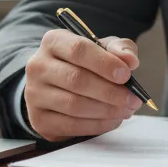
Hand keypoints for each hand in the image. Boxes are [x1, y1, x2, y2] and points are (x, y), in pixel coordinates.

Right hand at [23, 29, 143, 141]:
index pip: (78, 49)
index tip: (126, 74)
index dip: (104, 63)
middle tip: (133, 99)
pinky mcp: (38, 119)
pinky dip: (97, 125)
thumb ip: (119, 49)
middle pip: (76, 79)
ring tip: (126, 110)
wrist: (57, 85)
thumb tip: (130, 61)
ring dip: (106, 110)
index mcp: (53, 41)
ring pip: (74, 105)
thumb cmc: (84, 63)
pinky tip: (113, 120)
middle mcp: (38, 66)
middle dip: (110, 91)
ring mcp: (34, 94)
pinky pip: (71, 125)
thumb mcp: (103, 48)